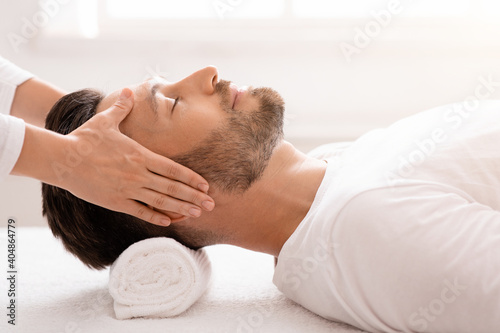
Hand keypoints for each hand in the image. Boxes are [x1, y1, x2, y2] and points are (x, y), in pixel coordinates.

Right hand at [61, 88, 214, 225]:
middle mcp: (138, 174)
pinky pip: (140, 212)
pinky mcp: (115, 202)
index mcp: (140, 155)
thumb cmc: (84, 139)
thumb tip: (128, 91)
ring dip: (181, 208)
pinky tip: (168, 222)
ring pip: (160, 202)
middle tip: (211, 205)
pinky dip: (155, 217)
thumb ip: (121, 108)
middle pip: (172, 188)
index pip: (173, 169)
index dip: (191, 178)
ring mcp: (127, 190)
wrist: (61, 159)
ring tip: (197, 214)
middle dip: (194, 197)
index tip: (205, 186)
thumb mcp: (105, 120)